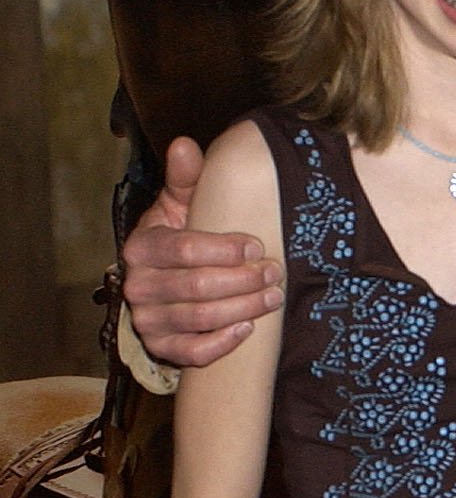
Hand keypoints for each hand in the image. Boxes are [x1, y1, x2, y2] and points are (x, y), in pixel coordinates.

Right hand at [121, 136, 282, 366]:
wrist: (163, 280)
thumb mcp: (182, 202)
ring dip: (243, 309)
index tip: (258, 245)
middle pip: (198, 287)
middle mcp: (137, 285)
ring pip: (201, 319)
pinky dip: (223, 344)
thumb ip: (186, 176)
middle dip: (244, 280)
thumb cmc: (180, 235)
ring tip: (273, 297)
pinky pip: (192, 353)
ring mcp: (147, 320)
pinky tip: (248, 330)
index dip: (226, 249)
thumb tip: (185, 144)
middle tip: (275, 273)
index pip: (186, 250)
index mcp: (141, 247)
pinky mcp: (161, 348)